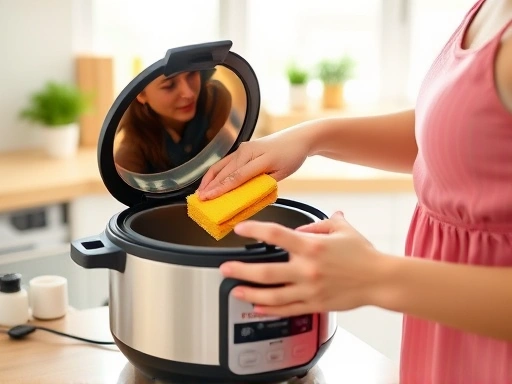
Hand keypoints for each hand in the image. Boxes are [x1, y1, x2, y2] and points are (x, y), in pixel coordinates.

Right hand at [196, 129, 309, 199]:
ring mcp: (243, 148)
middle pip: (225, 171)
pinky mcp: (242, 148)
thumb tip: (244, 195)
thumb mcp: (281, 174)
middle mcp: (248, 151)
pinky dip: (216, 172)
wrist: (297, 138)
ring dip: (209, 179)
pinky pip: (225, 161)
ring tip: (201, 192)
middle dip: (210, 186)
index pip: (237, 177)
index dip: (220, 189)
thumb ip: (263, 184)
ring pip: (221, 165)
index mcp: (260, 158)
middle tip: (200, 199)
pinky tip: (210, 181)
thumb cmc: (292, 156)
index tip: (208, 198)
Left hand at [220, 211, 389, 316]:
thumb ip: (320, 223)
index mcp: (312, 247)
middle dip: (242, 270)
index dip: (255, 230)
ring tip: (235, 291)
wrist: (379, 279)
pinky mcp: (315, 304)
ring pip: (273, 296)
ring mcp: (310, 290)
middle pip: (267, 272)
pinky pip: (288, 309)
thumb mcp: (341, 229)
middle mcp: (307, 269)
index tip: (240, 229)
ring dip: (251, 293)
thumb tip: (302, 227)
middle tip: (225, 269)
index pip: (276, 235)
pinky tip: (258, 306)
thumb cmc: (362, 254)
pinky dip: (270, 309)